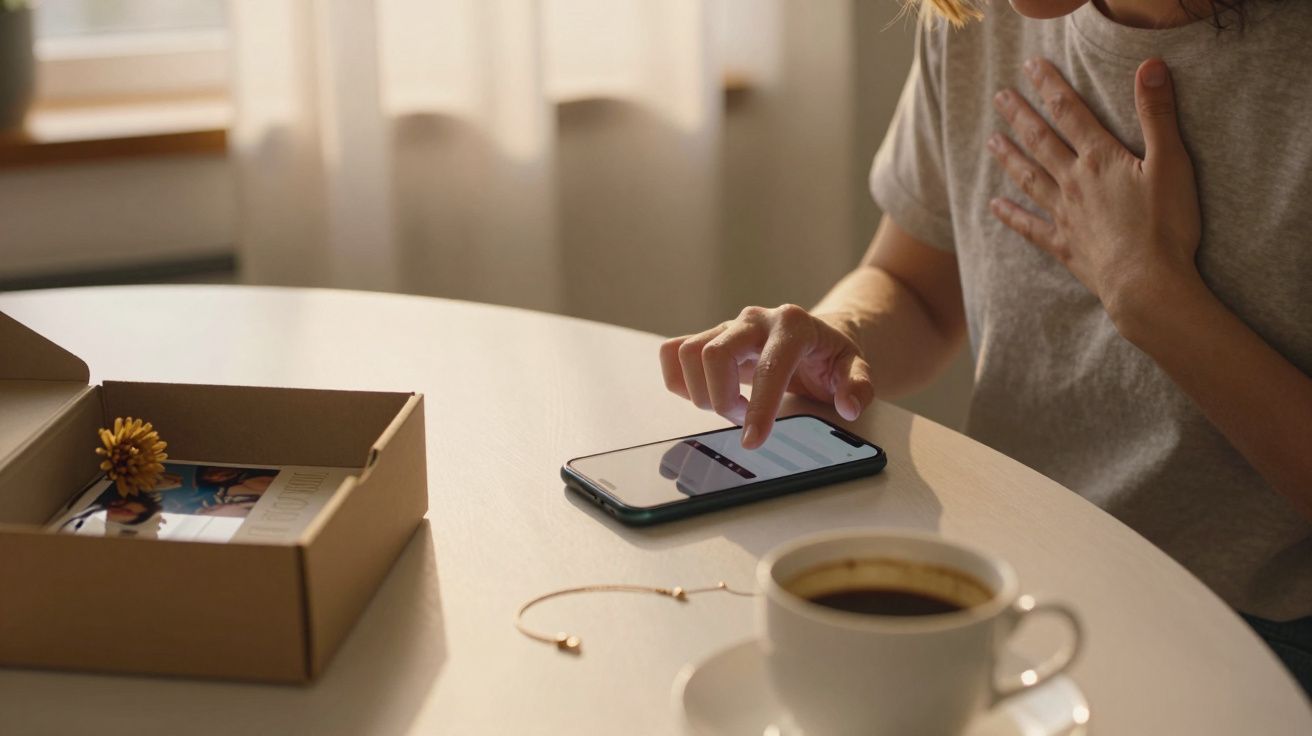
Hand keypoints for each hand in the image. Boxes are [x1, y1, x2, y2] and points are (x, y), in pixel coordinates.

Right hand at [659, 305, 874, 447]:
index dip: (758, 408)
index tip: (752, 442)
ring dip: (702, 393)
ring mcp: (728, 326)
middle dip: (722, 399)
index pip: (768, 367)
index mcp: (793, 326)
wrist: (814, 336)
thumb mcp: (855, 368)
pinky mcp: (709, 337)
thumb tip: (848, 404)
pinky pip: (673, 352)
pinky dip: (679, 381)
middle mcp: (755, 320)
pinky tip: (705, 394)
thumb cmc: (830, 355)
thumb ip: (858, 386)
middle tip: (744, 420)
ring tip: (733, 407)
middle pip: (713, 353)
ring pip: (688, 353)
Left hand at [987, 57, 1202, 322]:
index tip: (1031, 68)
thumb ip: (1157, 115)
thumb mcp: (1171, 163)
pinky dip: (1011, 216)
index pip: (1070, 113)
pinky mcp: (1064, 245)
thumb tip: (1151, 65)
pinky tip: (995, 206)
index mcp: (1100, 159)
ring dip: (1010, 158)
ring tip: (991, 142)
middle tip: (999, 96)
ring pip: (1030, 178)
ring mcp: (1065, 215)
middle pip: (1041, 141)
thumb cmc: (1166, 225)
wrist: (1146, 283)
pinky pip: (1030, 227)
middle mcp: (1074, 183)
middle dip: (1020, 116)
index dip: (1050, 87)